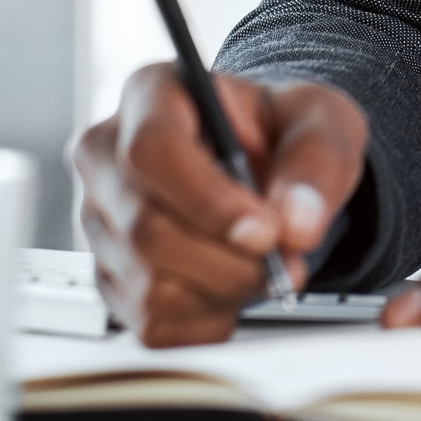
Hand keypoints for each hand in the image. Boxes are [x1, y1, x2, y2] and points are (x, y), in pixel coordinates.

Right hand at [72, 64, 368, 346]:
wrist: (267, 167)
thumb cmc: (280, 132)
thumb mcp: (321, 121)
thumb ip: (315, 162)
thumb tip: (296, 225)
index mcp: (150, 95)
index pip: (150, 150)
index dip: (208, 200)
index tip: (265, 230)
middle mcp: (107, 157)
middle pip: (147, 229)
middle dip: (231, 261)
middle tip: (287, 261)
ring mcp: (99, 222)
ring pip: (149, 285)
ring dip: (225, 292)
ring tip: (260, 267)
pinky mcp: (108, 278)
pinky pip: (153, 325)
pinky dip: (208, 320)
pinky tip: (230, 286)